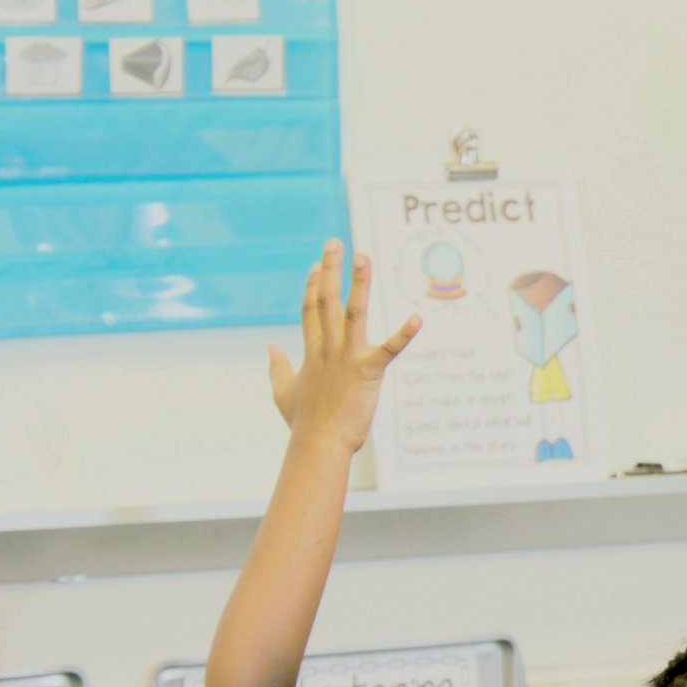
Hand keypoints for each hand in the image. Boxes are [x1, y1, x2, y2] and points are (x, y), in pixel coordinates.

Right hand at [267, 241, 421, 455]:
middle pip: (326, 300)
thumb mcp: (283, 391)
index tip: (317, 263)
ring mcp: (346, 357)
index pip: (310, 309)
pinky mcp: (368, 370)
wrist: (318, 444)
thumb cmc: (303, 422)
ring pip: (353, 312)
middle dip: (330, 269)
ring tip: (363, 256)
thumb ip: (276, 367)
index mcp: (311, 351)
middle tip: (334, 242)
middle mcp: (327, 348)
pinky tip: (418, 318)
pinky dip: (405, 334)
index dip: (313, 285)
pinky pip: (389, 349)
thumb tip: (269, 348)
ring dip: (358, 283)